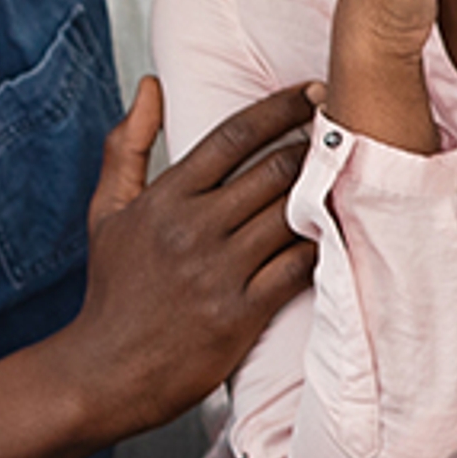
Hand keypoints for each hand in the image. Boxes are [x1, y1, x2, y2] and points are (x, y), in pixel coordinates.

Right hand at [49, 76, 320, 441]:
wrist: (106, 371)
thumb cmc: (112, 291)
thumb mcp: (106, 210)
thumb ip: (127, 144)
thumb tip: (150, 86)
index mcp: (164, 199)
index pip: (233, 136)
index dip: (280, 107)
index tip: (312, 91)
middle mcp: (193, 230)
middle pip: (273, 170)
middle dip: (314, 144)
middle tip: (344, 128)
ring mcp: (219, 272)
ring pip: (290, 215)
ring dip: (324, 192)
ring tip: (350, 174)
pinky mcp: (241, 313)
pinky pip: (296, 267)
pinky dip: (322, 247)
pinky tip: (337, 232)